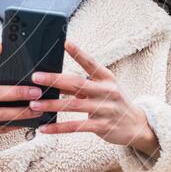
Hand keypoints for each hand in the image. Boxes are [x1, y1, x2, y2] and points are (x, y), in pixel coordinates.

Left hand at [28, 40, 159, 156]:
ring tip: (34, 104)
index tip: (65, 43)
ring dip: (51, 105)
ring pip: (73, 106)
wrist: (137, 125)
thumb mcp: (103, 88)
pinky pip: (75, 127)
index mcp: (106, 78)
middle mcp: (106, 91)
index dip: (78, 53)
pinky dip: (58, 128)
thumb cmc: (113, 102)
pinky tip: (44, 128)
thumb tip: (53, 78)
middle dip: (54, 80)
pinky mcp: (101, 126)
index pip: (91, 63)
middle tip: (35, 77)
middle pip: (77, 83)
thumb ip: (81, 83)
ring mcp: (104, 109)